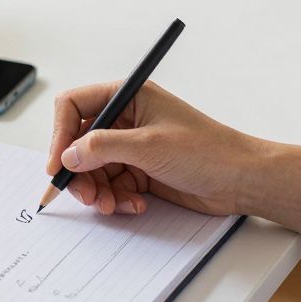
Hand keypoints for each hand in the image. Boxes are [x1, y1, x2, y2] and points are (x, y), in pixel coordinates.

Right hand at [47, 81, 265, 216]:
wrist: (242, 180)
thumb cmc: (208, 151)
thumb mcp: (149, 145)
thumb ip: (103, 147)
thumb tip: (68, 154)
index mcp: (128, 96)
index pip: (74, 106)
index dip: (60, 134)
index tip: (58, 164)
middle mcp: (126, 119)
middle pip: (79, 142)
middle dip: (78, 171)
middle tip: (85, 195)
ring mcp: (132, 146)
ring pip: (93, 168)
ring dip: (97, 190)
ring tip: (110, 205)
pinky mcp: (140, 171)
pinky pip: (111, 185)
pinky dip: (115, 198)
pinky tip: (134, 205)